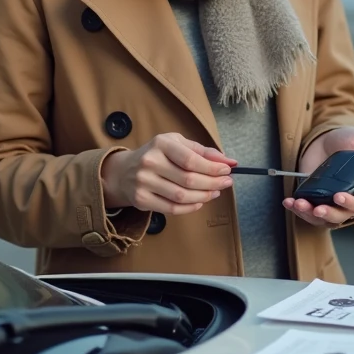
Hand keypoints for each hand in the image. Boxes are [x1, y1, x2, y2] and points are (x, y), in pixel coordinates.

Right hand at [101, 133, 236, 214]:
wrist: (123, 171)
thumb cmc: (157, 155)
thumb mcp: (177, 144)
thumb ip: (202, 151)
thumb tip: (229, 161)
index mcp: (161, 144)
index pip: (191, 159)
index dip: (212, 168)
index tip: (228, 170)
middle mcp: (149, 162)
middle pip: (188, 179)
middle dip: (212, 183)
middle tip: (226, 183)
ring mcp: (143, 182)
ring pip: (181, 196)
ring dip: (204, 196)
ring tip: (215, 193)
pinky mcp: (141, 200)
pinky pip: (172, 208)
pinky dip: (190, 208)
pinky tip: (199, 202)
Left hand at [284, 126, 353, 227]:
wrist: (323, 141)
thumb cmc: (347, 141)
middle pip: (352, 211)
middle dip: (342, 208)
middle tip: (336, 197)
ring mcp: (334, 202)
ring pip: (330, 219)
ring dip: (317, 215)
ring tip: (302, 204)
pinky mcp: (318, 202)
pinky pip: (310, 215)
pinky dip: (300, 211)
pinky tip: (290, 202)